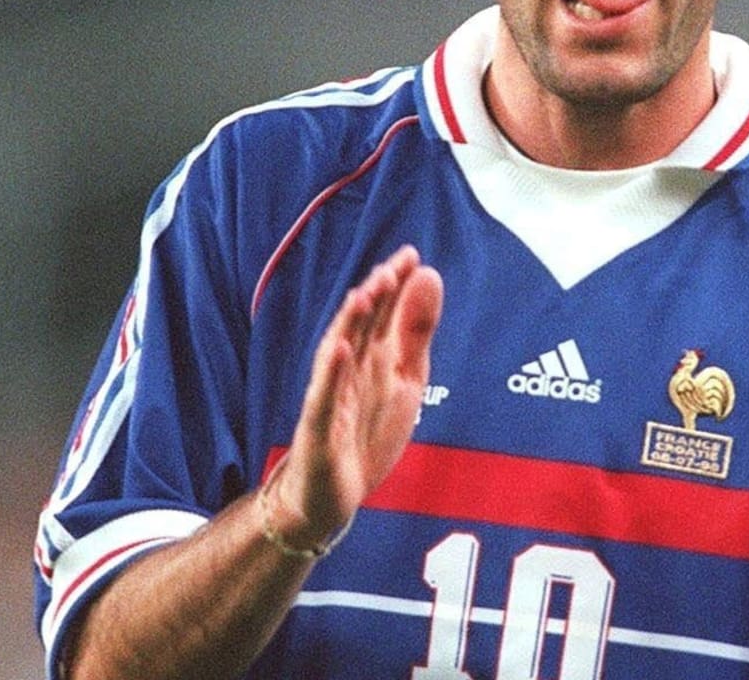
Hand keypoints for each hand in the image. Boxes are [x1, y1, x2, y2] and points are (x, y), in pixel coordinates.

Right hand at [267, 245, 442, 544]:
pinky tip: (339, 350)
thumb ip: (415, 331)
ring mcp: (331, 399)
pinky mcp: (319, 430)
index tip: (410, 254)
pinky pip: (323, 399)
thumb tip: (428, 274)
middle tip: (392, 267)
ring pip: (339, 355)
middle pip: (360, 329)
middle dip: (375, 298)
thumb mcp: (403, 379)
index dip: (394, 287)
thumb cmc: (364, 431)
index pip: (381, 316)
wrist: (327, 495)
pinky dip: (331, 375)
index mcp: (371, 359)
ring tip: (365, 295)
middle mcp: (348, 372)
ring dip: (350, 325)